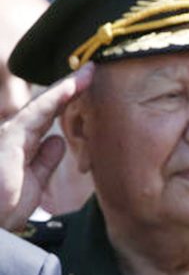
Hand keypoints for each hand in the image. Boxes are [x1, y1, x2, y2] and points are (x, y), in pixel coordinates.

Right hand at [0, 63, 93, 230]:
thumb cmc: (6, 205)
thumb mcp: (35, 182)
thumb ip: (45, 160)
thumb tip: (58, 140)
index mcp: (23, 144)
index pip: (49, 116)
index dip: (68, 99)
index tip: (89, 84)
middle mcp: (16, 134)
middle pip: (48, 105)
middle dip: (70, 87)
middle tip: (93, 69)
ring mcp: (11, 134)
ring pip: (43, 104)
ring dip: (67, 87)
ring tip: (88, 71)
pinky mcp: (9, 138)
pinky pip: (36, 114)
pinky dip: (54, 99)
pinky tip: (70, 88)